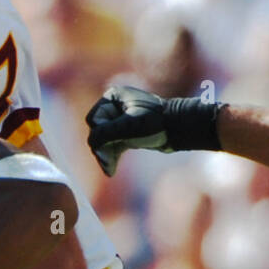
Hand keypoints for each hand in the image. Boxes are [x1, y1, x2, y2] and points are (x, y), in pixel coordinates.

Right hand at [86, 86, 222, 176]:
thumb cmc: (156, 122)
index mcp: (112, 97)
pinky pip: (111, 146)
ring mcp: (118, 120)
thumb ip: (105, 133)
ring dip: (105, 156)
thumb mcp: (128, 126)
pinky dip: (111, 157)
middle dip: (102, 148)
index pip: (94, 120)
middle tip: (107, 164)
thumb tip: (91, 144)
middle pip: (97, 132)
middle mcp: (113, 106)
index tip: (113, 143)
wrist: (177, 129)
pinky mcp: (124, 133)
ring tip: (110, 171)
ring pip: (102, 142)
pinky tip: (111, 171)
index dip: (101, 133)